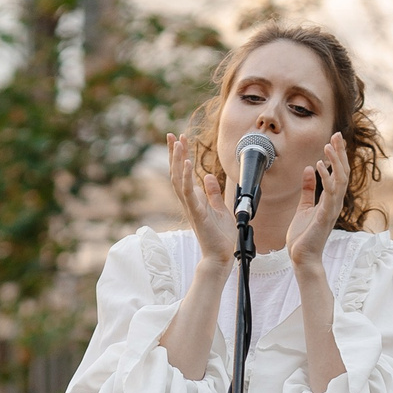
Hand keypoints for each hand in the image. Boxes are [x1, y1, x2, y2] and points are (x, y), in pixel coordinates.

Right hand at [166, 133, 230, 253]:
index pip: (185, 174)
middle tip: (171, 135)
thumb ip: (213, 194)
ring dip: (178, 161)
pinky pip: (188, 193)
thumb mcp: (220, 210)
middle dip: (174, 154)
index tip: (180, 139)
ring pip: (179, 180)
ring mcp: (191, 207)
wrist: (221, 257)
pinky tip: (190, 164)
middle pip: (177, 173)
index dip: (182, 156)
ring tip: (178, 143)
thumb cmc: (221, 237)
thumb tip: (209, 176)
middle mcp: (190, 202)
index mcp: (195, 200)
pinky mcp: (196, 214)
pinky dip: (188, 177)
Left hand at [285, 133, 348, 273]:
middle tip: (337, 135)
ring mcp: (331, 210)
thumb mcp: (304, 207)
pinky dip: (325, 178)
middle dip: (340, 153)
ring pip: (340, 180)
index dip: (338, 156)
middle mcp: (335, 203)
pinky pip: (328, 193)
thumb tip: (308, 169)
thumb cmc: (303, 236)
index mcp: (331, 200)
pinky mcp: (325, 216)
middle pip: (343, 173)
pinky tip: (318, 165)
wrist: (302, 258)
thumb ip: (308, 189)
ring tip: (328, 146)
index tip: (334, 139)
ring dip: (335, 162)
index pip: (339, 174)